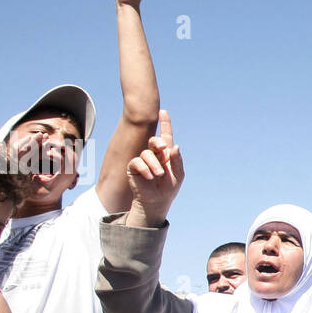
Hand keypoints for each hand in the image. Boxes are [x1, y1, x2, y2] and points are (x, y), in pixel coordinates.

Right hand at [125, 110, 183, 226]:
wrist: (156, 201)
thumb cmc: (169, 188)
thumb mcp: (178, 174)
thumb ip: (177, 160)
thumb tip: (175, 146)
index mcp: (166, 154)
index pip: (165, 136)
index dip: (165, 123)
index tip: (163, 111)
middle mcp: (154, 154)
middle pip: (154, 140)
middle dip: (158, 142)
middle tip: (162, 149)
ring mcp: (143, 160)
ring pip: (147, 153)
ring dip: (154, 164)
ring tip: (158, 175)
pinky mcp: (133, 167)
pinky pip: (137, 162)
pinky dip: (145, 169)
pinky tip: (149, 177)